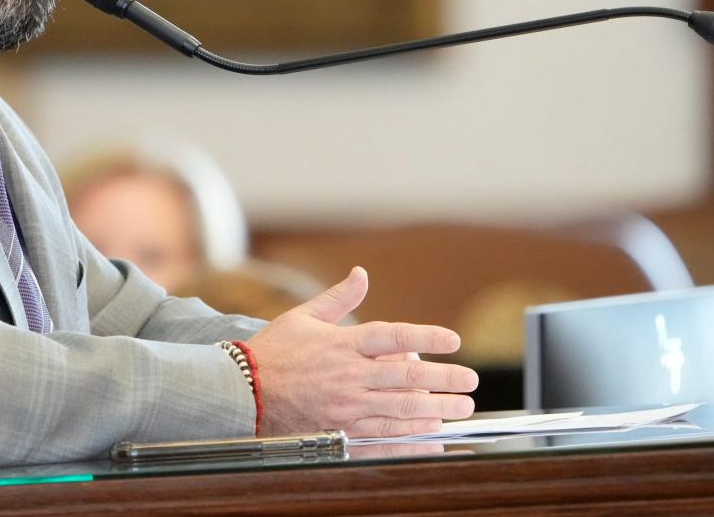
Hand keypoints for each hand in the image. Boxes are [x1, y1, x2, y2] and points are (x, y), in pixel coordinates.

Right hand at [246, 266, 477, 437]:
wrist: (243, 390)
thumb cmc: (274, 351)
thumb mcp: (305, 316)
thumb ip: (339, 297)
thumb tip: (361, 273)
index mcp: (343, 344)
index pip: (393, 335)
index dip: (427, 335)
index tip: (453, 339)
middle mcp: (349, 375)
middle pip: (406, 376)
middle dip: (444, 378)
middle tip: (471, 380)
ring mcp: (346, 405)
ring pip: (401, 409)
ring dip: (436, 409)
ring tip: (461, 408)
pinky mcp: (341, 429)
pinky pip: (382, 437)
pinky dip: (410, 439)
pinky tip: (431, 437)